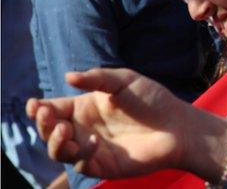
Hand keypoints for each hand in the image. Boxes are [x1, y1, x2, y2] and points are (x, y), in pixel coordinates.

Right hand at [27, 68, 188, 178]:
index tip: (34, 104)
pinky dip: (82, 153)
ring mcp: (92, 148)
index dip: (40, 108)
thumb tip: (68, 76)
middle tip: (47, 115)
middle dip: (43, 124)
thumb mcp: (124, 81)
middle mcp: (84, 129)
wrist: (177, 125)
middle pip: (50, 131)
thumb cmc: (153, 100)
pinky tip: (92, 141)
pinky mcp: (103, 165)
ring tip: (63, 129)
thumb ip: (97, 78)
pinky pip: (81, 163)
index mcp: (85, 107)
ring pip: (59, 151)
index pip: (54, 109)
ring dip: (55, 141)